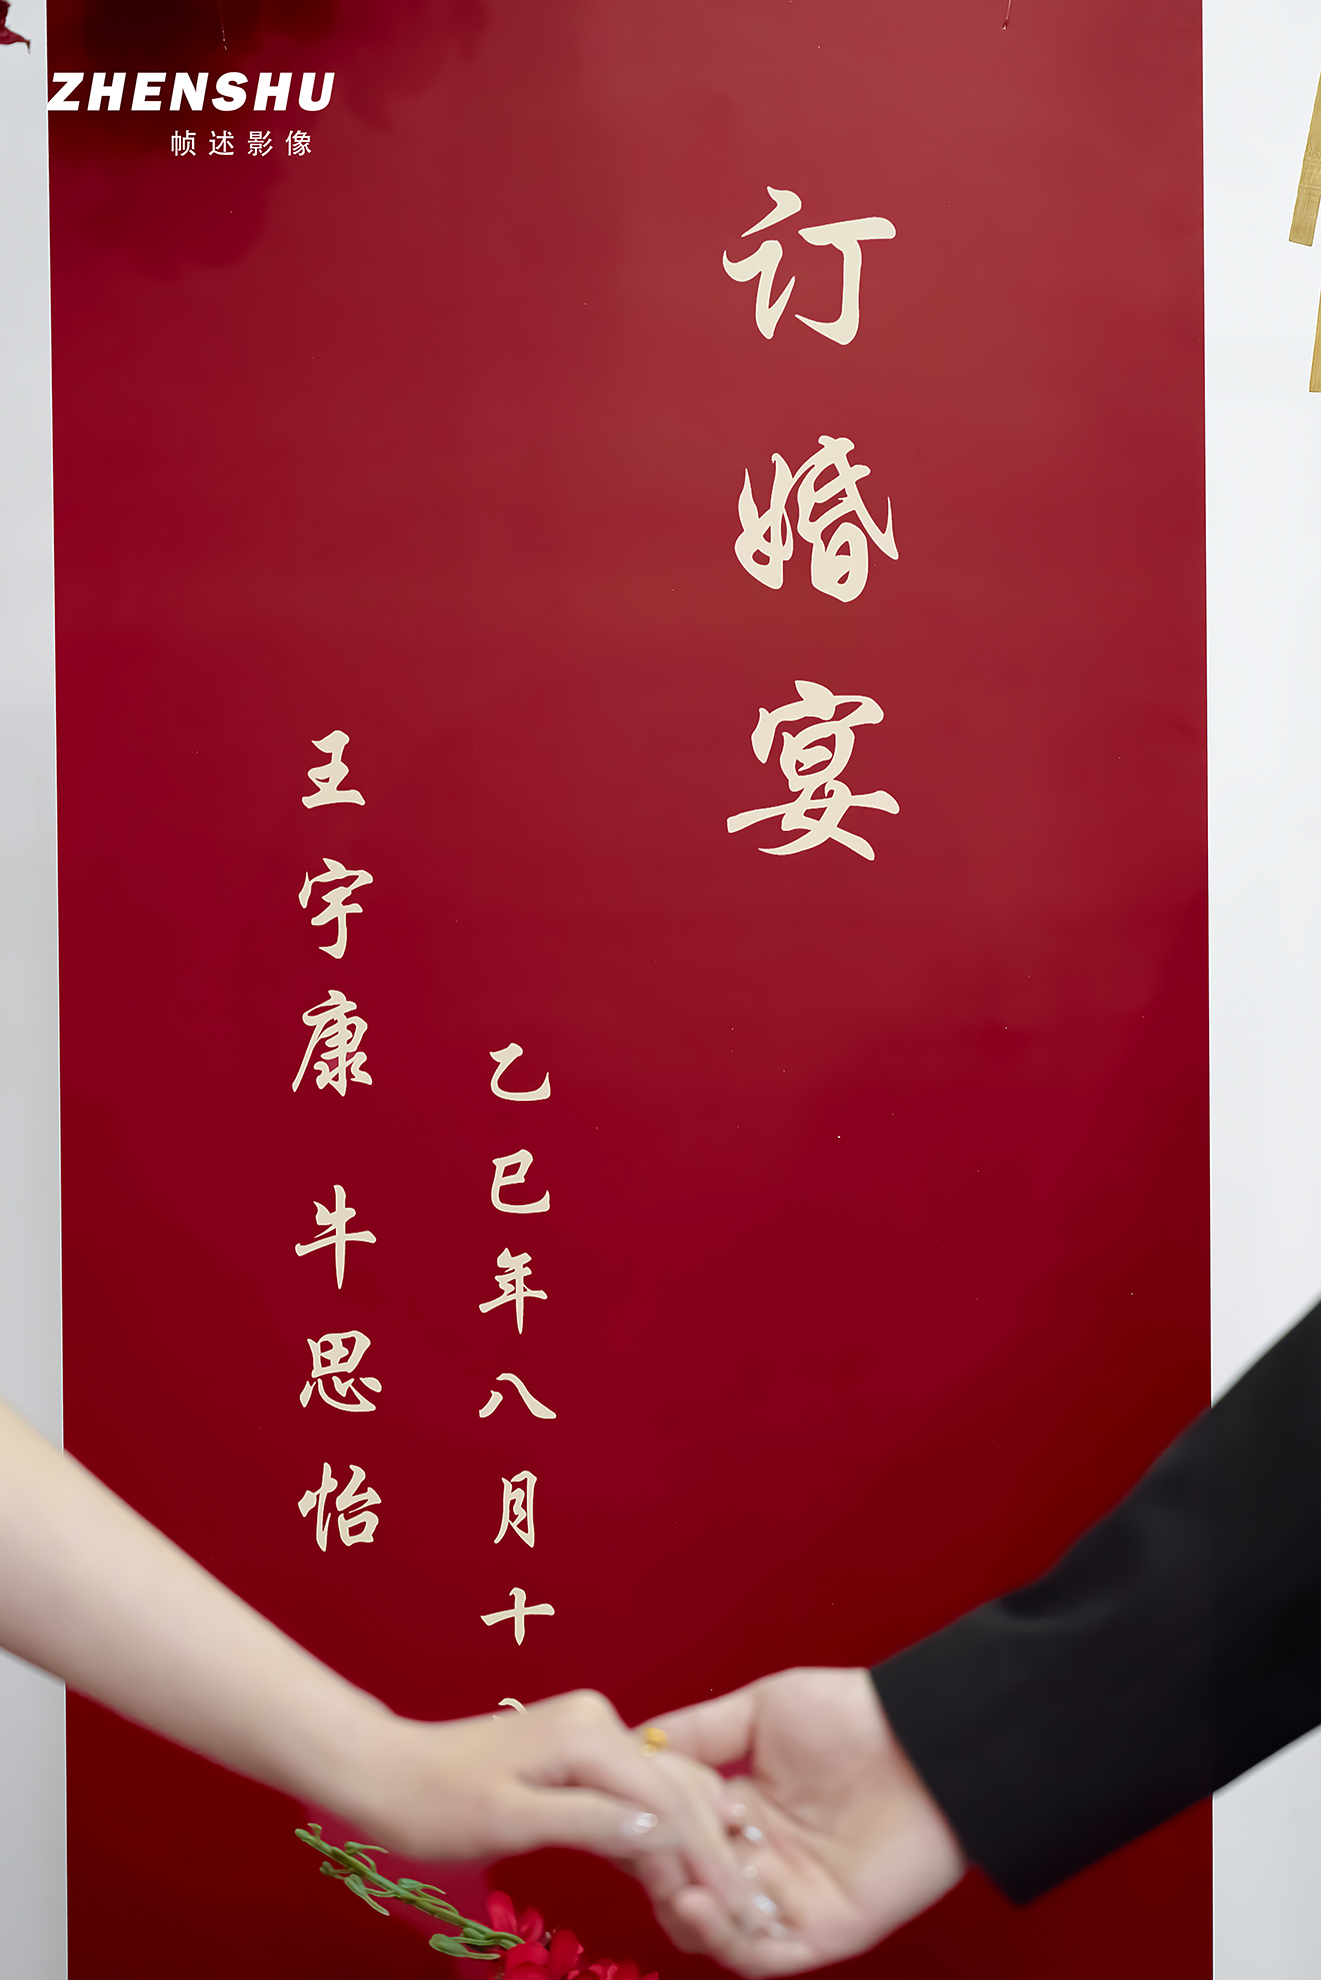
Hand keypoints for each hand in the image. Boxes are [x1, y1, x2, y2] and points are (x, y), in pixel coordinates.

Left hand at [356, 1690, 750, 1911]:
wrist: (388, 1772)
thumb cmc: (436, 1804)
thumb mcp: (509, 1821)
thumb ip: (586, 1823)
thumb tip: (660, 1836)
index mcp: (589, 1734)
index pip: (666, 1799)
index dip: (703, 1858)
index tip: (736, 1911)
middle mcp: (601, 1722)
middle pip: (676, 1791)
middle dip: (712, 1852)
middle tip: (749, 1915)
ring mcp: (593, 1734)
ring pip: (664, 1792)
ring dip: (695, 1845)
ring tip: (729, 1901)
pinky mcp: (582, 1752)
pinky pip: (637, 1793)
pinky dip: (662, 1834)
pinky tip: (683, 1872)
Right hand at [637, 1668, 965, 1974]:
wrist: (926, 1741)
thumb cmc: (852, 1716)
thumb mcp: (763, 1710)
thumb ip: (701, 1732)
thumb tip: (635, 1742)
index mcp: (743, 1810)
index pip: (676, 1833)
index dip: (643, 1825)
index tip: (612, 1805)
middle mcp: (760, 1860)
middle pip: (686, 1885)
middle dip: (656, 1870)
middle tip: (638, 1846)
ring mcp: (790, 1900)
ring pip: (716, 1929)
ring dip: (682, 1910)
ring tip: (666, 1879)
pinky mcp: (822, 1931)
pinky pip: (762, 1955)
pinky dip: (725, 1938)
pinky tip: (696, 1903)